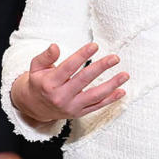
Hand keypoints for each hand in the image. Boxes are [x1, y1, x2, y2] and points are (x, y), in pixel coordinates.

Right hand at [10, 42, 128, 123]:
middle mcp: (61, 96)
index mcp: (50, 83)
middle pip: (84, 80)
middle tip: (114, 58)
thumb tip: (55, 46)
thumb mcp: (36, 67)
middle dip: (101, 67)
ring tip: (125, 75)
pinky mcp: (78, 113)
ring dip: (111, 85)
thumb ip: (45, 56)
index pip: (68, 67)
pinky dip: (110, 100)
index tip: (95, 46)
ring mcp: (71, 107)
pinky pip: (97, 106)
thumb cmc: (38, 83)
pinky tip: (122, 91)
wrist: (34, 107)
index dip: (82, 55)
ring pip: (94, 96)